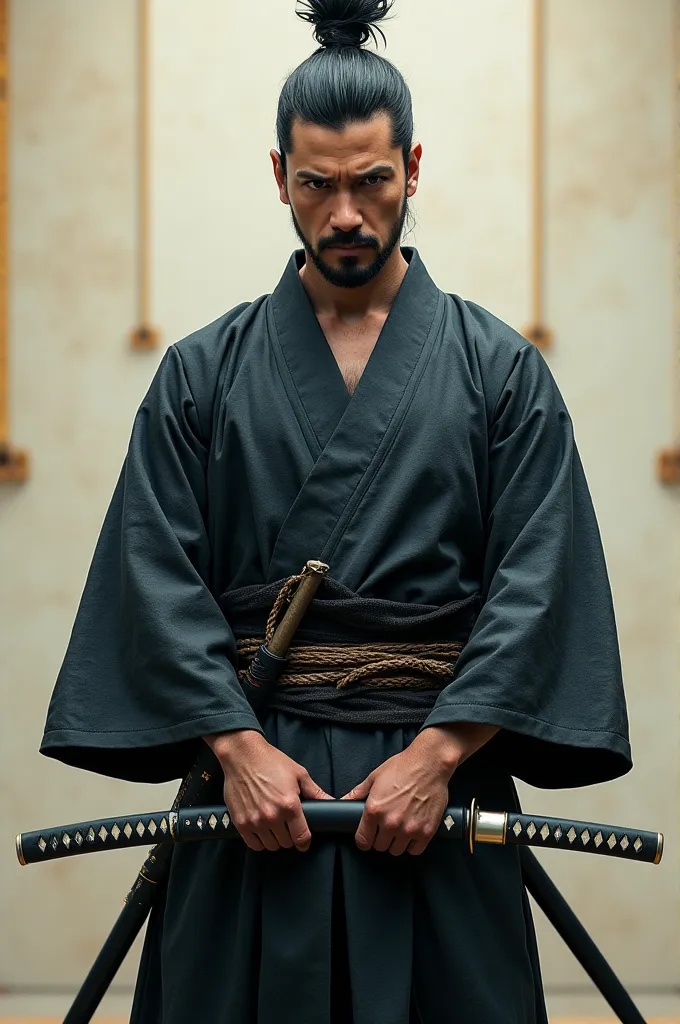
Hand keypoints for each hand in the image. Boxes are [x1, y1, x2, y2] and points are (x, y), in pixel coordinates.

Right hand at [206, 730, 332, 852]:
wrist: (243, 755)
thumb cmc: (270, 761)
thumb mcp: (298, 773)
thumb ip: (315, 792)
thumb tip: (332, 802)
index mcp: (289, 805)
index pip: (302, 837)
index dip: (305, 842)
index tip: (304, 841)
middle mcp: (272, 816)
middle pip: (287, 843)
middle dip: (290, 836)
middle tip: (287, 825)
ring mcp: (255, 821)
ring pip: (271, 845)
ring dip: (275, 839)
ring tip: (274, 826)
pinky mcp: (241, 822)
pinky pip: (254, 844)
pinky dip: (259, 841)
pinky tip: (262, 830)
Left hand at [339, 723, 498, 855]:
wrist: (429, 763)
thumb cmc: (403, 767)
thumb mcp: (375, 777)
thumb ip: (357, 793)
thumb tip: (343, 801)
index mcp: (374, 810)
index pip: (362, 841)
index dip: (364, 839)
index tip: (368, 836)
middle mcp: (391, 822)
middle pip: (380, 847)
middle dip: (381, 839)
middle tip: (386, 828)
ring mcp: (409, 829)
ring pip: (396, 851)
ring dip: (396, 842)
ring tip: (399, 829)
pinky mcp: (426, 831)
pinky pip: (415, 850)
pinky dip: (412, 844)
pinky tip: (412, 832)